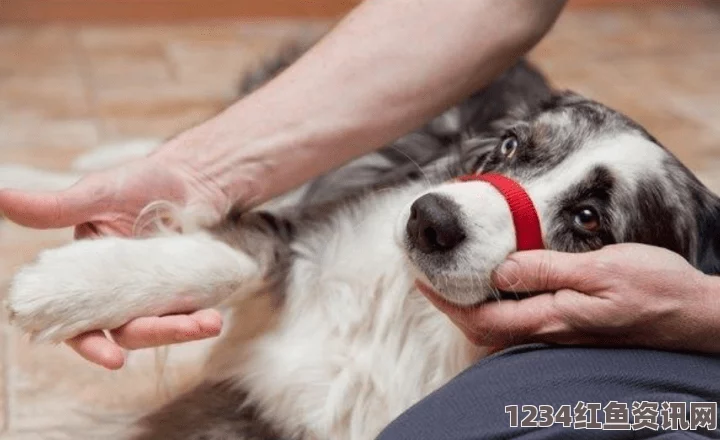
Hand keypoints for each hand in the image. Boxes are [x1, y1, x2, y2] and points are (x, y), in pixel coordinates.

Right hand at [0, 155, 228, 368]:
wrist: (195, 176)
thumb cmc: (142, 182)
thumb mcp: (98, 193)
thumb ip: (55, 207)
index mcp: (86, 276)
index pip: (79, 321)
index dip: (90, 345)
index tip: (114, 359)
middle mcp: (118, 291)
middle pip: (128, 330)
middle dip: (156, 334)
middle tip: (187, 328)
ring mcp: (154, 292)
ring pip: (161, 325)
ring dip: (184, 329)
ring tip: (211, 322)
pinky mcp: (185, 289)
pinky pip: (187, 312)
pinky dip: (199, 317)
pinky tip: (213, 315)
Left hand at [421, 243, 719, 352]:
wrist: (697, 316)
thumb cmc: (656, 290)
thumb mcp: (600, 269)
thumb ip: (548, 270)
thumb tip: (501, 270)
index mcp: (552, 319)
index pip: (483, 317)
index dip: (448, 302)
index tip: (423, 281)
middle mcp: (552, 333)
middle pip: (486, 329)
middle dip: (452, 307)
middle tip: (429, 280)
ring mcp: (562, 335)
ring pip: (502, 329)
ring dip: (472, 308)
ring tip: (454, 284)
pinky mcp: (573, 330)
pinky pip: (522, 325)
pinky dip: (499, 309)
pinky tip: (499, 291)